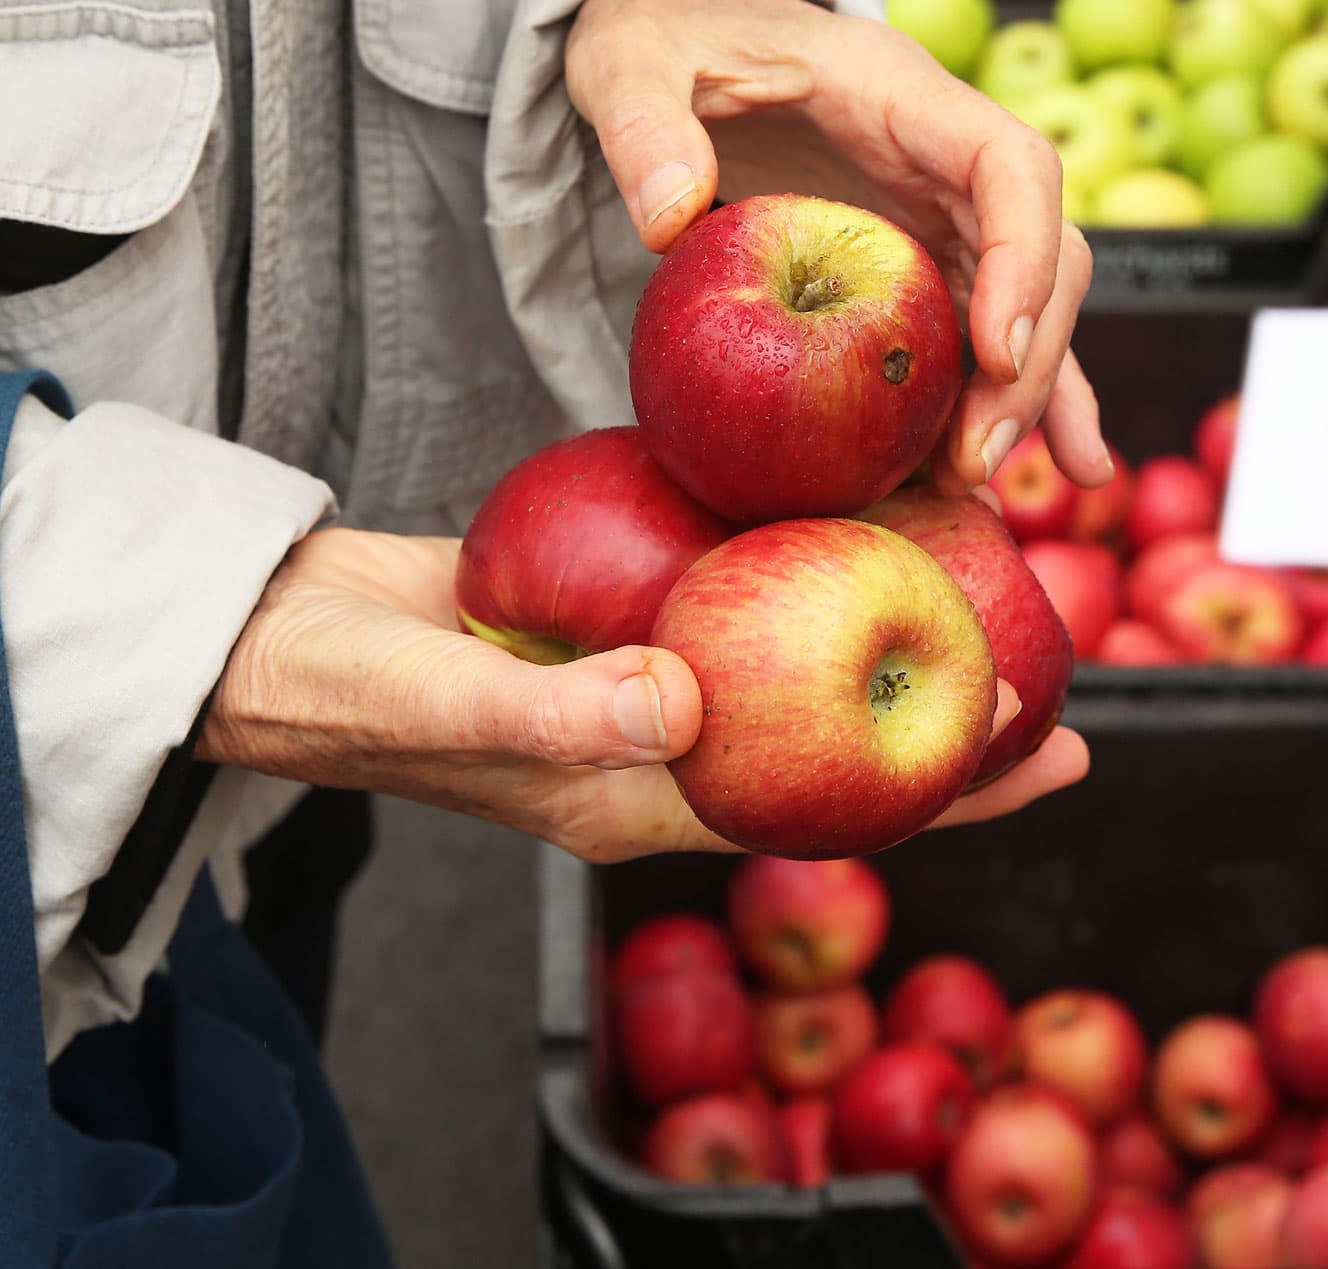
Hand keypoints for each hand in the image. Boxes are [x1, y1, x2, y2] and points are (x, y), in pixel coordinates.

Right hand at [195, 529, 1088, 861]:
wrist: (269, 638)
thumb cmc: (340, 690)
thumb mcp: (445, 698)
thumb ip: (559, 708)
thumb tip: (687, 705)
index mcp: (631, 797)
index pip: (816, 808)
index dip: (940, 792)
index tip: (1053, 754)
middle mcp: (653, 747)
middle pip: (827, 744)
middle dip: (943, 720)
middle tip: (1059, 668)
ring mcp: (635, 685)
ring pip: (787, 670)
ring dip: (876, 636)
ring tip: (976, 586)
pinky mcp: (609, 620)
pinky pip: (725, 602)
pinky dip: (793, 569)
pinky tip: (844, 518)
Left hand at [566, 0, 1112, 495]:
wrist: (670, 39)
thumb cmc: (663, 34)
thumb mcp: (628, 57)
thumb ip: (641, 124)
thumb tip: (666, 218)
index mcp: (899, 96)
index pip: (1008, 165)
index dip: (1023, 256)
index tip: (996, 352)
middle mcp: (940, 162)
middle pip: (1040, 258)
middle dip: (1025, 365)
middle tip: (971, 462)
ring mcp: (934, 219)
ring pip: (1022, 314)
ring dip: (1017, 406)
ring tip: (984, 495)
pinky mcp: (910, 272)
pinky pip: (967, 347)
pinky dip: (983, 413)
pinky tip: (989, 496)